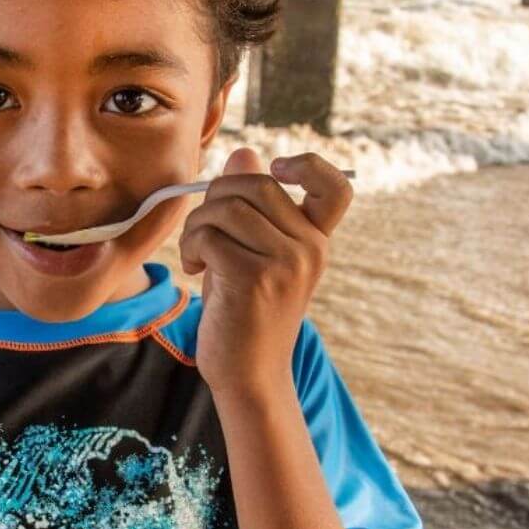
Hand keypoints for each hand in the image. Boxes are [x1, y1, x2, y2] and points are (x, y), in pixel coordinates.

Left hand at [179, 148, 353, 398]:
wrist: (248, 375)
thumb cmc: (245, 312)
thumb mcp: (252, 252)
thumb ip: (250, 205)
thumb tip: (243, 153)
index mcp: (317, 240)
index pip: (336, 186)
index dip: (308, 165)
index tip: (273, 172)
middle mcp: (310, 249)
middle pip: (257, 184)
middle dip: (216, 198)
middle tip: (203, 230)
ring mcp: (287, 263)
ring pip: (227, 207)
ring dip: (197, 225)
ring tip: (195, 253)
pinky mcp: (255, 278)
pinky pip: (210, 234)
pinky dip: (191, 246)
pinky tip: (194, 269)